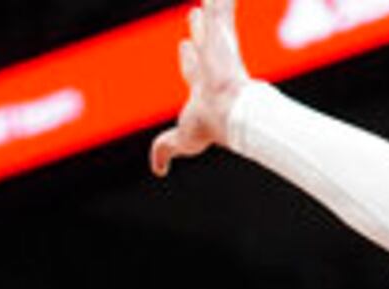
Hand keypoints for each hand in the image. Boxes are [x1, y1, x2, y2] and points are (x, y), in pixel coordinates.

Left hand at [148, 0, 249, 176]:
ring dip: (214, 7)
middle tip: (194, 15)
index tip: (184, 44)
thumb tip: (159, 170)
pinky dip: (222, 1)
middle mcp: (212, 64)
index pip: (192, 66)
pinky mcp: (223, 34)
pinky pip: (221, 7)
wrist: (229, 111)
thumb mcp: (180, 140)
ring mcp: (218, 48)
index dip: (188, 58)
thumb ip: (164, 150)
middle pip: (205, 41)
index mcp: (202, 84)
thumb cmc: (207, 127)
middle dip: (200, 28)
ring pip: (215, 19)